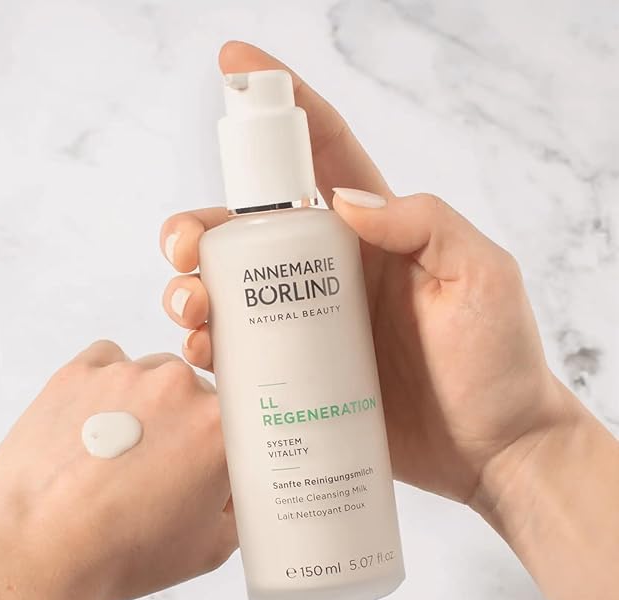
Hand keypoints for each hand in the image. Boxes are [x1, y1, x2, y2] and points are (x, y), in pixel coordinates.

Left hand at [0, 341, 235, 599]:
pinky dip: (107, 384)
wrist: (35, 552)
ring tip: (116, 449)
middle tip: (157, 465)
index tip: (206, 460)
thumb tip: (235, 485)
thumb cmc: (121, 553)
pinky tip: (93, 423)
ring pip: (154, 375)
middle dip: (184, 423)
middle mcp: (180, 388)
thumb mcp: (211, 548)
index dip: (222, 443)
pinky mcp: (80, 370)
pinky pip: (109, 361)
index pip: (236, 419)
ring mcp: (128, 374)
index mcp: (220, 427)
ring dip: (147, 402)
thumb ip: (241, 505)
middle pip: (196, 393)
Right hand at [160, 41, 569, 509]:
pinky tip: (203, 352)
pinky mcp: (299, 377)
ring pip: (232, 290)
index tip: (234, 68)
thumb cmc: (496, 363)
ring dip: (193, 288)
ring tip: (191, 310)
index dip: (280, 105)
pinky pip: (240, 352)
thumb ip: (425, 222)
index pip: (322, 154)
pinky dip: (209, 346)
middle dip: (202, 225)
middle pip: (249, 230)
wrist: (491, 450)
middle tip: (184, 247)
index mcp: (373, 236)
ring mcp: (311, 326)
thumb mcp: (481, 274)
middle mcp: (332, 274)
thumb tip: (343, 202)